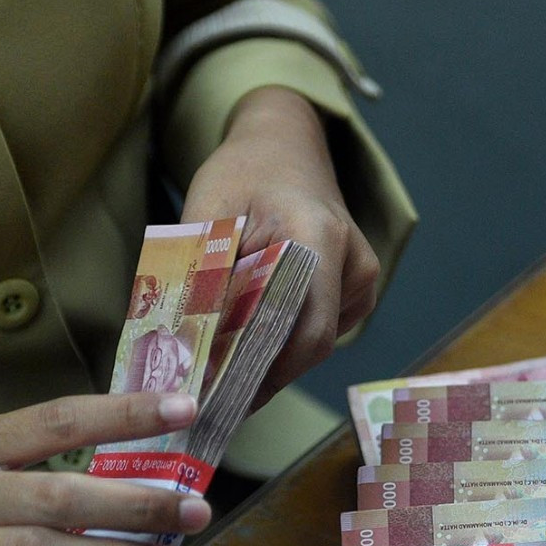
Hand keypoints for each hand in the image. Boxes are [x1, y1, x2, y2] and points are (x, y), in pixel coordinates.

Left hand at [181, 85, 380, 408]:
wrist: (285, 147)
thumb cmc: (243, 173)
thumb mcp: (208, 213)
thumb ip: (201, 276)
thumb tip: (183, 347)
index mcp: (318, 238)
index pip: (305, 333)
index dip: (265, 376)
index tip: (221, 398)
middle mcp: (352, 263)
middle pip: (310, 346)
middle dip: (261, 373)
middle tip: (212, 397)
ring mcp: (361, 278)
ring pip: (314, 343)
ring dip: (271, 357)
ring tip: (222, 369)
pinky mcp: (358, 288)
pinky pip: (319, 330)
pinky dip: (284, 341)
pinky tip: (249, 340)